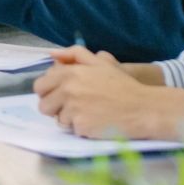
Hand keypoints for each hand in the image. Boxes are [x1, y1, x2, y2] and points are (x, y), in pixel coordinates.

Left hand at [34, 49, 183, 140]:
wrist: (142, 108)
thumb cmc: (122, 85)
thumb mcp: (101, 63)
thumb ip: (75, 55)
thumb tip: (52, 55)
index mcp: (70, 73)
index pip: (40, 85)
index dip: (50, 91)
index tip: (62, 94)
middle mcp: (68, 90)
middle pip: (43, 104)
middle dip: (54, 107)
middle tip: (72, 107)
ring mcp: (73, 109)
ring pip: (57, 119)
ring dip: (68, 118)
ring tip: (87, 113)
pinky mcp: (80, 127)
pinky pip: (71, 130)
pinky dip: (81, 128)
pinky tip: (95, 121)